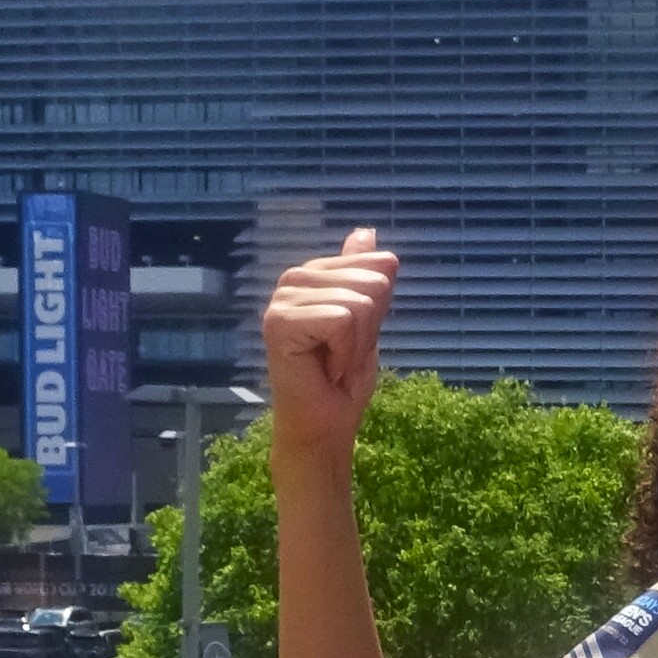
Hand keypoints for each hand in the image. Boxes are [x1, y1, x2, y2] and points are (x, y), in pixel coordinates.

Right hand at [262, 228, 397, 454]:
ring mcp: (282, 300)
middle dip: (368, 328)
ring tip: (332, 363)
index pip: (375, 266)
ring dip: (355, 345)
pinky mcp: (280, 322)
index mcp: (313, 275)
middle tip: (340, 355)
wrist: (326, 425)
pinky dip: (344, 353)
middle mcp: (292, 280)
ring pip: (358, 303)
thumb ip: (364, 277)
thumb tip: (366, 232)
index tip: (352, 339)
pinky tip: (324, 369)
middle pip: (371, 282)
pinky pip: (342, 320)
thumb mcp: (367, 321)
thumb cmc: (343, 380)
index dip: (377, 312)